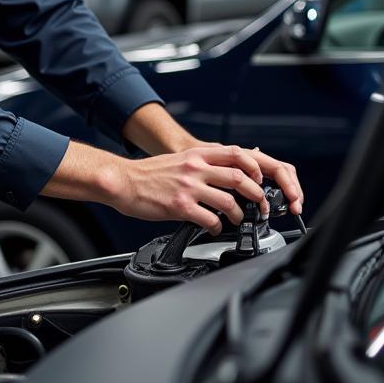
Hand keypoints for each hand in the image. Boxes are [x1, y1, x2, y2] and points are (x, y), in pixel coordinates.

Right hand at [106, 146, 269, 235]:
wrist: (124, 181)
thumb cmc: (149, 174)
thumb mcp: (178, 159)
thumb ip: (201, 163)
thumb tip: (224, 170)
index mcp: (196, 155)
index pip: (236, 153)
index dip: (254, 166)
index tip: (259, 178)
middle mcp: (195, 168)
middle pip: (239, 178)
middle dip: (256, 194)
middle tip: (259, 205)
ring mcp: (188, 187)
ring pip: (229, 202)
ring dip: (239, 215)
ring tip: (237, 220)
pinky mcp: (180, 207)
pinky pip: (210, 220)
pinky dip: (217, 228)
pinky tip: (214, 229)